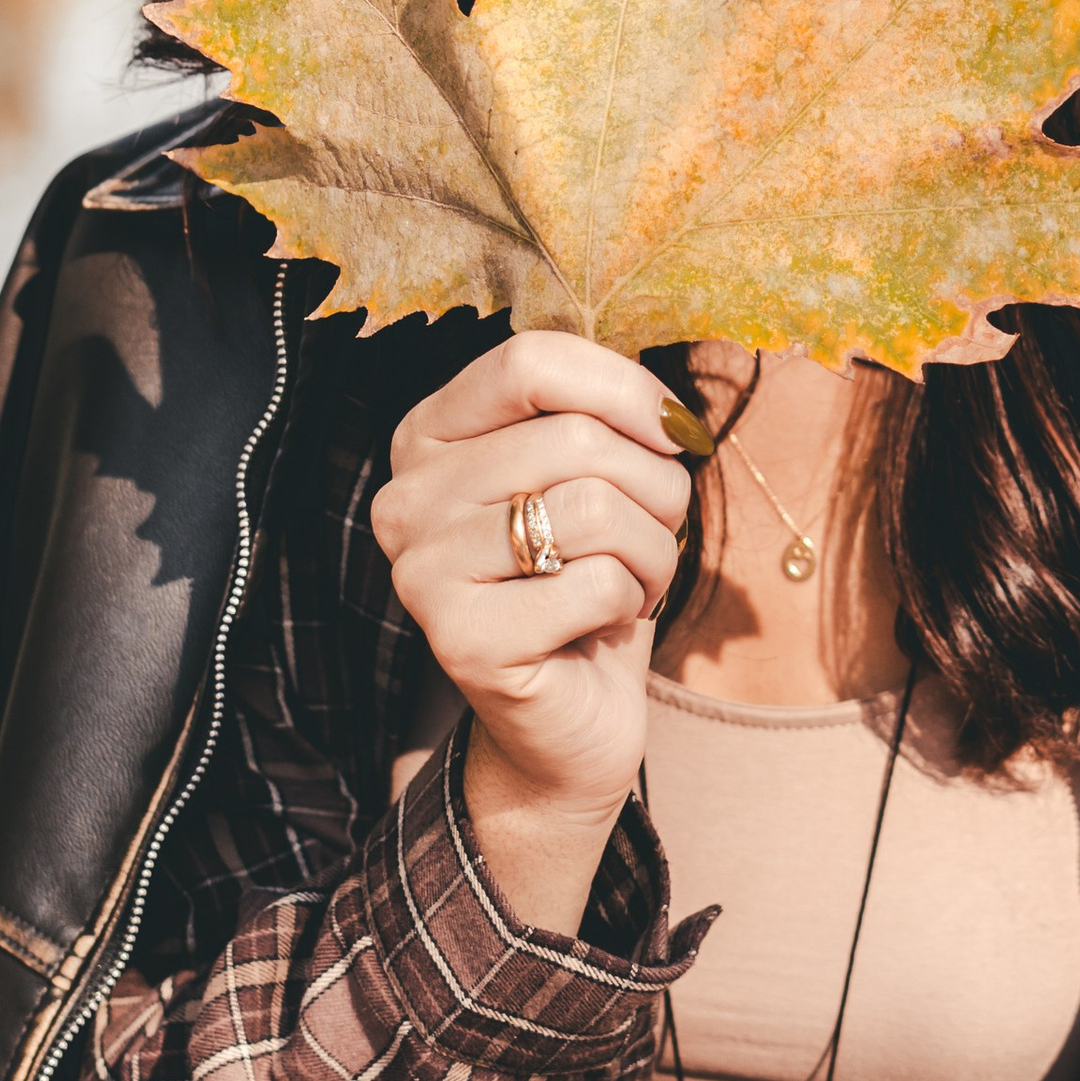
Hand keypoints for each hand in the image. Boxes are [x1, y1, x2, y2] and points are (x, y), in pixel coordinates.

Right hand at [372, 333, 696, 931]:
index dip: (623, 388)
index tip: (672, 433)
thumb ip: (604, 419)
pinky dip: (631, 603)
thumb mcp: (593, 477)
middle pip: (575, 437)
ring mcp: (421, 571)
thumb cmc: (588, 581)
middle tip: (650, 537)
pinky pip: (596, 583)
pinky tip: (604, 626)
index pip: (530, 361)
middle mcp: (406, 497)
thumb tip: (670, 411)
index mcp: (428, 437)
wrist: (571, 719)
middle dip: (654, 487)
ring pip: (594, 506)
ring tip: (632, 582)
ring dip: (651, 550)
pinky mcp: (460, 641)